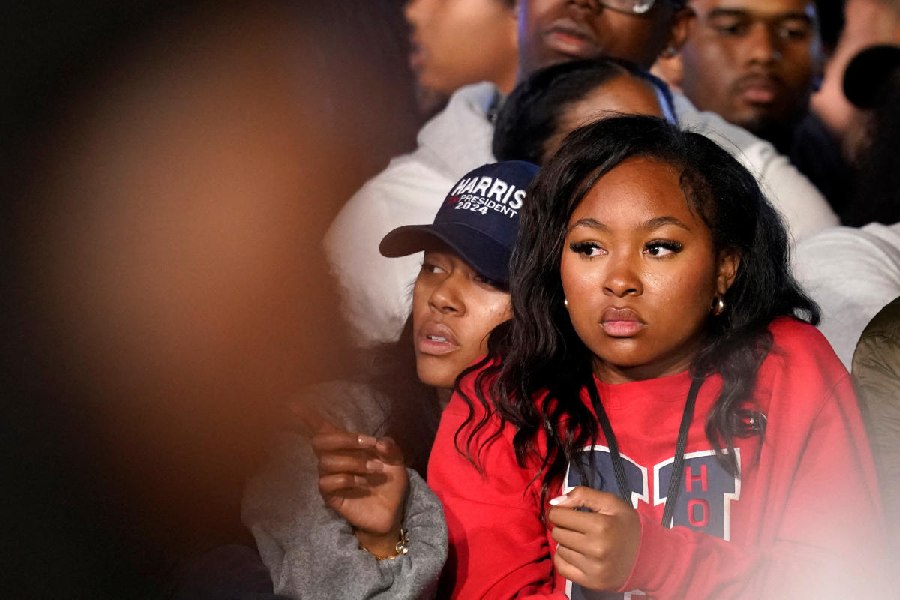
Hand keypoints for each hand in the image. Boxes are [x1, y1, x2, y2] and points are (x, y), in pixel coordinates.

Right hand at [311, 421, 408, 556]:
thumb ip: (389, 448)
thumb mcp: (396, 461)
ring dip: (354, 462)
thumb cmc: (389, 483)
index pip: (321, 428)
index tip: (291, 403)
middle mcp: (333, 459)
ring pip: (327, 462)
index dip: (307, 416)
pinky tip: (363, 484)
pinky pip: (328, 482)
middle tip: (369, 444)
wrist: (391, 511)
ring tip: (374, 469)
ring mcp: (330, 477)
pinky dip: (348, 479)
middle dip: (345, 439)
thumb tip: (379, 443)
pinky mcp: (330, 496)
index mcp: (346, 447)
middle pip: (319, 441)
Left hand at [547, 486, 640, 591]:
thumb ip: (582, 495)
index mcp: (600, 525)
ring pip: (559, 550)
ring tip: (581, 541)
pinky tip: (576, 553)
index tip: (568, 513)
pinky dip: (564, 559)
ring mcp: (593, 568)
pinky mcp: (591, 582)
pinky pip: (561, 568)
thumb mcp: (611, 502)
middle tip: (578, 527)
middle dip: (563, 527)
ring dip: (566, 543)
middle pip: (557, 533)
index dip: (560, 511)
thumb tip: (554, 502)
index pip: (558, 516)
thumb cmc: (626, 525)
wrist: (646, 555)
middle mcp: (595, 548)